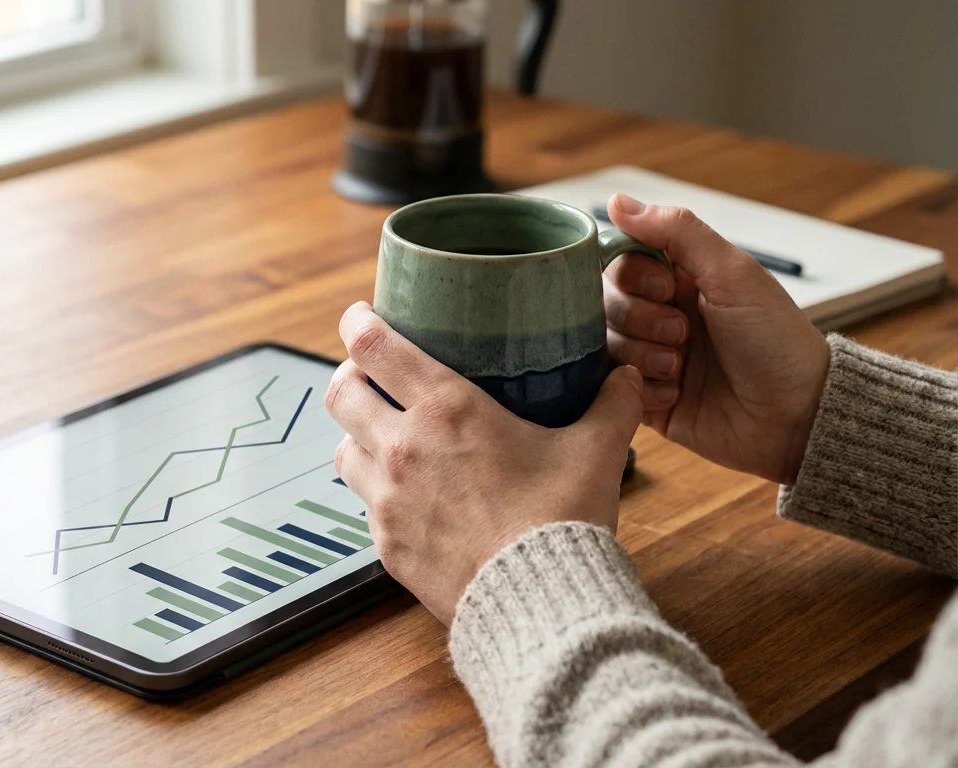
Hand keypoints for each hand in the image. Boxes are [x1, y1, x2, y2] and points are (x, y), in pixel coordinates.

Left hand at [326, 302, 643, 623]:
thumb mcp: (596, 452)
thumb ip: (613, 405)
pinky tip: (405, 493)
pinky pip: (364, 504)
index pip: (373, 347)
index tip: (359, 315)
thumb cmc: (562, 521)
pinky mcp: (386, 543)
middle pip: (341, 392)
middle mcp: (403, 447)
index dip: (357, 322)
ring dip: (357, 435)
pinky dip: (376, 491)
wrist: (538, 605)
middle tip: (371, 376)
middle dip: (350, 376)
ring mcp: (386, 499)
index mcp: (446, 410)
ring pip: (342, 449)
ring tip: (383, 435)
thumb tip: (629, 376)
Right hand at [602, 194, 829, 485]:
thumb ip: (676, 231)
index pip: (620, 262)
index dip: (634, 276)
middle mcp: (660, 315)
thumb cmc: (775, 340)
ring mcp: (651, 358)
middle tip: (684, 335)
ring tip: (682, 369)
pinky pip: (614, 388)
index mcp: (680, 280)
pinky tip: (677, 396)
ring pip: (606, 346)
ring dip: (644, 356)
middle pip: (606, 304)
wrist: (795, 414)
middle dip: (641, 320)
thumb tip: (617, 201)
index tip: (669, 288)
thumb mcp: (732, 273)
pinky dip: (644, 391)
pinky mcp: (646, 399)